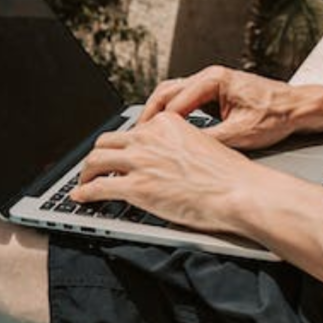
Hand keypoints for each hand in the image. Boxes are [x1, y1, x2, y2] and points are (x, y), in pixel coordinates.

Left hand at [71, 112, 274, 233]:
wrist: (241, 192)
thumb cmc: (230, 175)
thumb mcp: (200, 143)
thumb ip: (174, 145)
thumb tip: (161, 159)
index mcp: (164, 124)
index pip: (130, 131)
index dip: (119, 146)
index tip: (115, 154)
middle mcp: (148, 137)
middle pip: (106, 142)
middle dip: (96, 156)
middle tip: (93, 168)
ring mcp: (139, 161)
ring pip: (95, 161)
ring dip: (85, 174)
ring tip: (83, 183)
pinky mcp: (135, 187)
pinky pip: (98, 188)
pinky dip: (84, 193)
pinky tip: (81, 198)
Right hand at [139, 65, 300, 149]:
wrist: (299, 108)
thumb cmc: (277, 115)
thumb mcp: (240, 134)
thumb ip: (208, 140)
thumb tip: (183, 150)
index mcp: (214, 80)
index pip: (174, 103)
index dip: (158, 125)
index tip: (146, 141)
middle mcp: (209, 76)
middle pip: (165, 92)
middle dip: (149, 115)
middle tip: (137, 136)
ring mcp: (210, 82)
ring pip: (171, 93)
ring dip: (158, 112)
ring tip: (146, 133)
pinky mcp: (213, 91)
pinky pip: (183, 98)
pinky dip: (171, 112)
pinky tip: (166, 128)